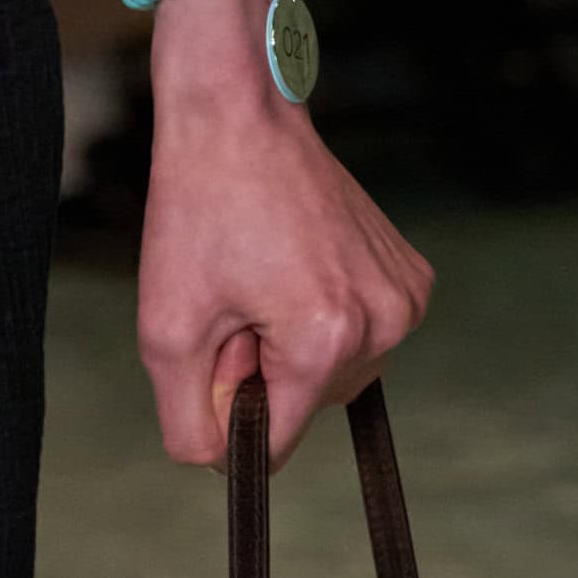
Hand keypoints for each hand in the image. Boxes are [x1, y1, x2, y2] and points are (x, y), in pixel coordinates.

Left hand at [136, 0, 432, 469]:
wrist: (242, 112)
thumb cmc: (200, 208)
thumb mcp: (166, 331)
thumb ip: (187, 424)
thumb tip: (221, 464)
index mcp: (325, 341)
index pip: (278, 445)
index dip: (234, 410)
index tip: (220, 345)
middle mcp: (383, 325)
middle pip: (309, 409)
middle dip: (266, 372)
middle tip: (238, 297)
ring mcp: (405, 301)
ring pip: (335, 377)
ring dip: (292, 347)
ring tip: (266, 275)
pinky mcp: (411, 280)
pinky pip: (360, 338)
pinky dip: (323, 319)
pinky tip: (298, 265)